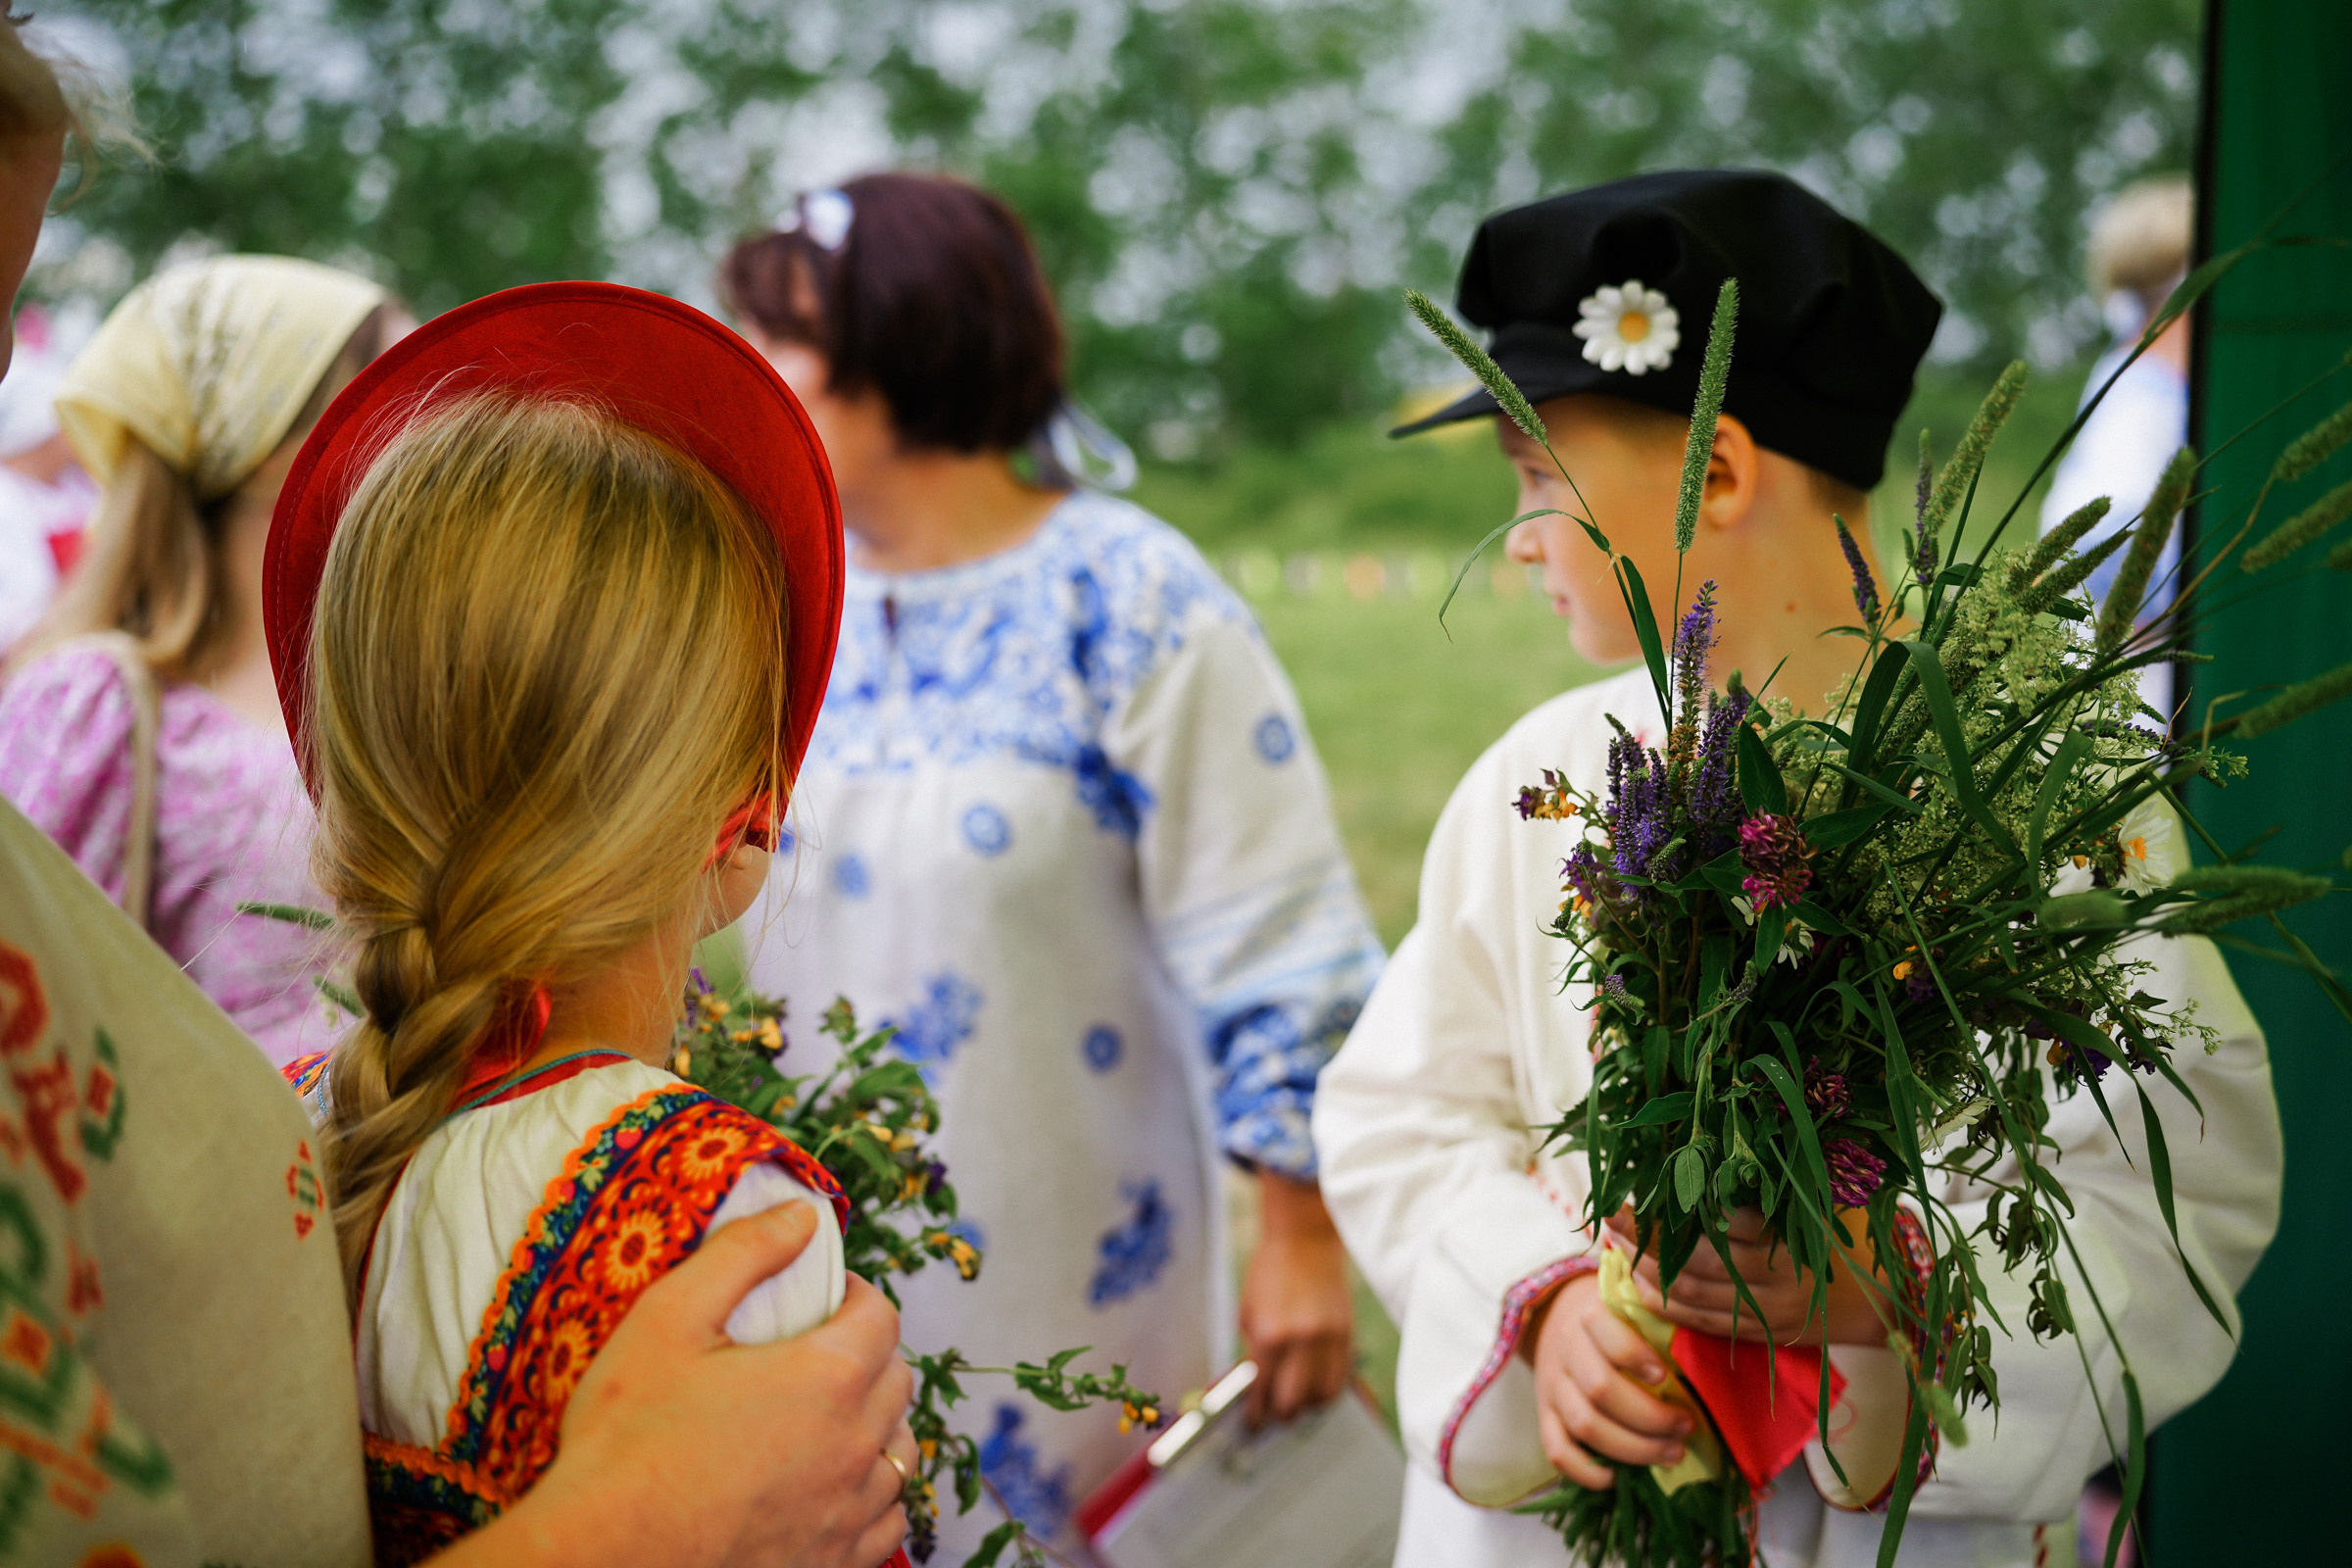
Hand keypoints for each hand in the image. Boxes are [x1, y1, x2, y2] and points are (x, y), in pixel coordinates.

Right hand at [453, 1202, 914, 1567]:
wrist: (602, 1558)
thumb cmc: (626, 1439)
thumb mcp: (669, 1318)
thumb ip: (743, 1253)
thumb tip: (802, 1213)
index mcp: (827, 1378)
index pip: (881, 1317)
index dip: (855, 1297)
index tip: (822, 1299)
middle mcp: (855, 1445)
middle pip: (896, 1379)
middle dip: (866, 1354)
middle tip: (815, 1352)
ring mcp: (849, 1512)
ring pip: (899, 1451)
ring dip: (875, 1424)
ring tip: (827, 1419)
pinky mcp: (834, 1563)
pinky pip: (887, 1522)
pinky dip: (872, 1497)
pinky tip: (833, 1487)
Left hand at [1238, 1174, 1354, 1426]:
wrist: (1306, 1240)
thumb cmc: (1269, 1274)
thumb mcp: (1248, 1314)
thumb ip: (1249, 1356)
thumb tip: (1243, 1394)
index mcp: (1270, 1336)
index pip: (1262, 1393)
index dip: (1255, 1416)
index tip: (1252, 1426)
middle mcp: (1302, 1342)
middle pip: (1293, 1404)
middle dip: (1280, 1415)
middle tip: (1272, 1416)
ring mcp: (1330, 1340)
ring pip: (1322, 1398)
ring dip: (1307, 1406)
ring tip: (1295, 1401)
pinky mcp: (1348, 1336)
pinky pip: (1341, 1380)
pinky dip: (1327, 1390)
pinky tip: (1315, 1386)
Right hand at [1522, 1271, 1692, 1488]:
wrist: (1559, 1323)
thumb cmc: (1616, 1322)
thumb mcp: (1633, 1309)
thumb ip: (1660, 1326)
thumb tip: (1706, 1362)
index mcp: (1590, 1316)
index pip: (1604, 1332)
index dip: (1635, 1356)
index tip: (1665, 1376)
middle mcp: (1566, 1350)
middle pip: (1601, 1389)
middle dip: (1651, 1417)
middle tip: (1687, 1426)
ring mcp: (1552, 1387)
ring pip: (1585, 1424)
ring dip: (1633, 1448)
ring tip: (1672, 1453)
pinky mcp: (1545, 1417)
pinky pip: (1558, 1452)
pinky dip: (1588, 1472)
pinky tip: (1618, 1477)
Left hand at [1605, 1205, 1887, 1346]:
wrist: (1880, 1297)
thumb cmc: (1843, 1230)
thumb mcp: (1820, 1195)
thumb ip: (1774, 1178)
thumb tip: (1713, 1139)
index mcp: (1798, 1237)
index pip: (1730, 1220)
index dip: (1681, 1205)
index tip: (1643, 1186)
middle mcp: (1782, 1279)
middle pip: (1700, 1260)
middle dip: (1649, 1239)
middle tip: (1613, 1214)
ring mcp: (1770, 1312)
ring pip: (1694, 1293)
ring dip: (1647, 1269)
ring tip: (1615, 1241)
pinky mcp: (1762, 1334)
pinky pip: (1702, 1321)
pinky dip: (1664, 1302)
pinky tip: (1636, 1280)